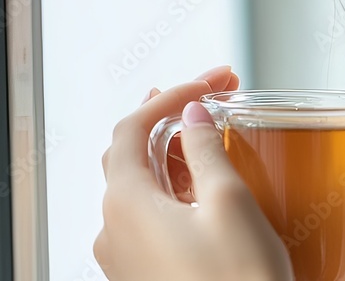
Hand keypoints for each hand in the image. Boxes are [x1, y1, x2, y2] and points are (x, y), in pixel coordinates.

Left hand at [94, 66, 294, 280]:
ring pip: (139, 184)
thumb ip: (205, 148)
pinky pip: (149, 215)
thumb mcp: (229, 202)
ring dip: (173, 149)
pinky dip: (174, 184)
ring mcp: (126, 256)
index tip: (212, 82)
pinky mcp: (146, 272)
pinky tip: (205, 181)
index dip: (171, 94)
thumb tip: (192, 112)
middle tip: (214, 92)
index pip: (133, 126)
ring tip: (213, 128)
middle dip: (170, 114)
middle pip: (129, 152)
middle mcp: (115, 230)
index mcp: (127, 205)